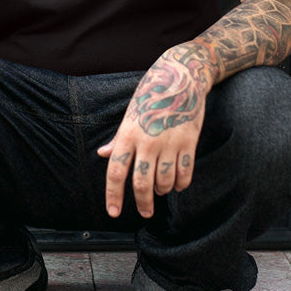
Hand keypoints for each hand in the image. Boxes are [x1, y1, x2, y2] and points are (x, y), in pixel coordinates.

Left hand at [98, 43, 215, 217]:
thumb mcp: (130, 115)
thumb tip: (102, 154)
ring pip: (164, 182)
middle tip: (145, 212)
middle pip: (141, 183)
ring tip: (161, 190)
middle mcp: (147, 141)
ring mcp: (169, 142)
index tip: (113, 212)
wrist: (180, 77)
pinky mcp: (188, 142)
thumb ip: (118, 139)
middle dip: (143, 203)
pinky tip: (178, 184)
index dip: (113, 195)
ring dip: (162, 191)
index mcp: (128, 134)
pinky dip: (181, 184)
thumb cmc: (150, 95)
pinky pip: (185, 173)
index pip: (116, 171)